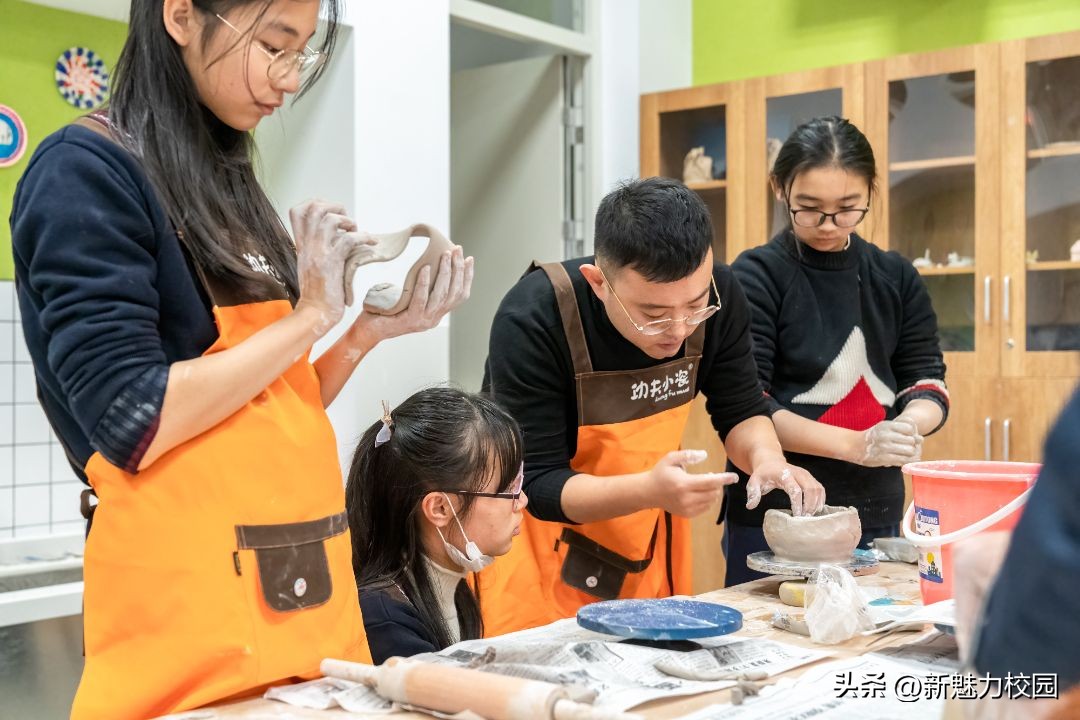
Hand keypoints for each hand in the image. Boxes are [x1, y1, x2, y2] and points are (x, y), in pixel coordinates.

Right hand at [290, 199, 371, 333]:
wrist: (314, 314)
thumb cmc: (317, 293)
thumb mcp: (312, 266)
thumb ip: (319, 249)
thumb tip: (337, 236)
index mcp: (302, 245)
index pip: (297, 211)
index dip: (315, 204)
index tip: (331, 213)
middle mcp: (308, 245)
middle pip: (314, 208)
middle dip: (335, 207)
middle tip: (347, 222)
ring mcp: (319, 253)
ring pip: (330, 219)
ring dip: (349, 222)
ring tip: (357, 233)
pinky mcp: (332, 263)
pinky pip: (349, 240)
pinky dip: (364, 238)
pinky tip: (371, 245)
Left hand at [351, 245, 473, 344]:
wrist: (368, 331)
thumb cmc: (386, 311)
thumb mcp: (409, 298)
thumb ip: (421, 287)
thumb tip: (428, 263)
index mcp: (436, 314)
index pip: (460, 296)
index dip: (467, 277)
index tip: (469, 259)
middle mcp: (433, 319)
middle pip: (454, 293)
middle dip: (458, 269)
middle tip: (457, 250)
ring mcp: (423, 321)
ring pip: (441, 296)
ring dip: (445, 273)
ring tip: (444, 255)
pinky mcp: (410, 320)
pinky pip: (421, 299)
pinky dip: (424, 283)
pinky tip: (425, 268)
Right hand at [641, 450, 737, 517]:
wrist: (649, 492)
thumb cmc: (661, 473)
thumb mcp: (671, 458)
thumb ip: (688, 455)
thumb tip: (705, 455)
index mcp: (683, 484)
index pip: (710, 482)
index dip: (723, 479)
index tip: (734, 477)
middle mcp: (686, 498)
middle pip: (713, 493)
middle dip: (717, 484)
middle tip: (712, 476)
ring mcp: (687, 508)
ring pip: (711, 501)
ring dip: (713, 492)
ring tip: (705, 484)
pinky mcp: (687, 514)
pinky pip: (706, 508)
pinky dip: (708, 500)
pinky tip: (701, 493)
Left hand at [745, 460, 823, 516]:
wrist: (771, 462)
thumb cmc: (763, 474)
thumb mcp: (753, 482)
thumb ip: (753, 493)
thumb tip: (750, 506)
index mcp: (784, 474)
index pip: (795, 489)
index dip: (797, 503)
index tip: (797, 516)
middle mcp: (798, 473)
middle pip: (810, 489)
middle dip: (810, 505)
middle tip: (805, 518)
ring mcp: (806, 475)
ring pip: (817, 489)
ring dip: (816, 504)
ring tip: (809, 516)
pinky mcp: (811, 478)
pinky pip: (820, 489)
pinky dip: (820, 500)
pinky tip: (815, 510)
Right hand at [857, 416, 922, 466]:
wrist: (854, 446)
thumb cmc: (873, 437)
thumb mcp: (884, 427)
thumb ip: (902, 431)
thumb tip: (921, 439)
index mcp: (886, 425)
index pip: (909, 428)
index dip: (911, 434)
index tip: (906, 438)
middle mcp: (886, 435)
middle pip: (911, 440)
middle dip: (911, 445)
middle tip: (906, 448)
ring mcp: (884, 447)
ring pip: (909, 451)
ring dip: (909, 454)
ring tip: (904, 454)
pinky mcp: (884, 458)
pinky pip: (903, 460)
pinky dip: (905, 461)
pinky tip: (901, 460)